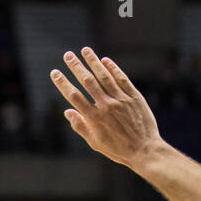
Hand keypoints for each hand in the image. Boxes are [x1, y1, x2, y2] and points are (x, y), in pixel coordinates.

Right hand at [50, 48, 162, 167]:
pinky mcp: (134, 97)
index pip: (74, 96)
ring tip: (85, 50)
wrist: (144, 150)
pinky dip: (113, 68)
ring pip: (104, 76)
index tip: (55, 73)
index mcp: (94, 119)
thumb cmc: (118, 149)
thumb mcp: (95, 143)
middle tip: (68, 55)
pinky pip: (122, 79)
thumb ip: (81, 126)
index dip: (63, 83)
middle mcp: (106, 106)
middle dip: (76, 66)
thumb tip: (67, 112)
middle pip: (87, 81)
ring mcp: (121, 100)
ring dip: (93, 61)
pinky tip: (105, 60)